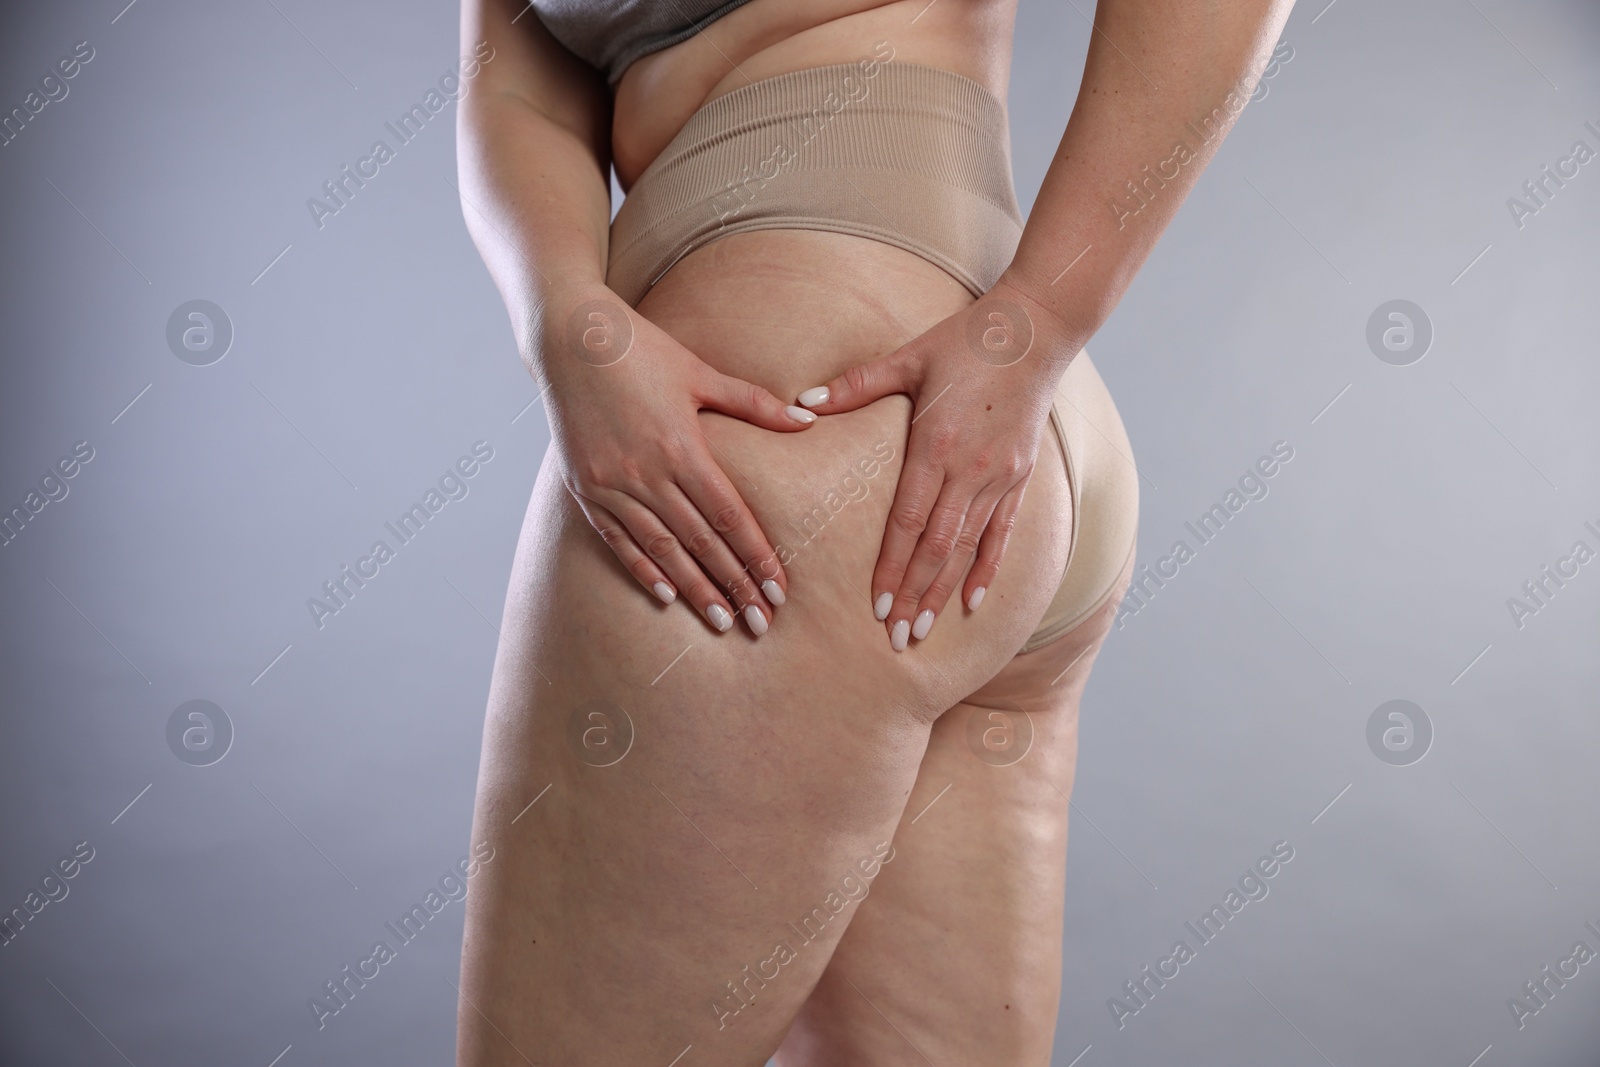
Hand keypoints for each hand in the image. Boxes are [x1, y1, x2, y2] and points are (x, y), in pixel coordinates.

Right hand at [538, 286, 816, 635]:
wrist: (570, 338)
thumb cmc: (642, 350)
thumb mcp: (701, 372)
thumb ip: (754, 403)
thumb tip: (808, 420)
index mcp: (681, 446)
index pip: (729, 517)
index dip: (757, 557)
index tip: (779, 590)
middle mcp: (646, 473)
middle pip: (700, 542)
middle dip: (734, 586)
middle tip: (761, 623)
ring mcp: (611, 484)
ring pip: (662, 549)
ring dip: (694, 589)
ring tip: (723, 621)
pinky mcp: (584, 488)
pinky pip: (618, 539)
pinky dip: (642, 569)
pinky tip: (666, 596)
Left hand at [794, 282, 1075, 649]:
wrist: (1035, 330)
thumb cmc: (965, 340)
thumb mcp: (907, 356)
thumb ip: (855, 385)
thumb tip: (801, 402)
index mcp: (936, 444)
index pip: (908, 522)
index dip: (891, 567)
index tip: (875, 606)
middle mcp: (970, 469)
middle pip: (937, 547)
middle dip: (914, 596)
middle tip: (896, 639)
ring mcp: (999, 476)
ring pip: (967, 548)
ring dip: (944, 592)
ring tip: (924, 630)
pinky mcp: (1021, 476)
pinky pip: (1003, 534)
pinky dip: (987, 570)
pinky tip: (972, 602)